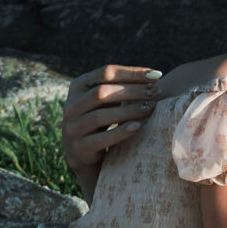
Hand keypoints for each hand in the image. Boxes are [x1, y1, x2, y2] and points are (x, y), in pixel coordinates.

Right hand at [62, 65, 161, 194]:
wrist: (83, 155)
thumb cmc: (100, 121)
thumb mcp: (106, 101)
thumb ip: (121, 88)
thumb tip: (153, 76)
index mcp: (78, 87)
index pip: (105, 73)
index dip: (131, 72)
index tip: (155, 75)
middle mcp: (71, 105)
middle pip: (102, 92)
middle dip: (132, 90)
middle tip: (155, 92)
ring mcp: (72, 127)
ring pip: (100, 116)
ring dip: (129, 110)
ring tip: (150, 108)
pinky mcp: (79, 148)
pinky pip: (101, 139)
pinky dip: (120, 131)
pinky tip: (138, 126)